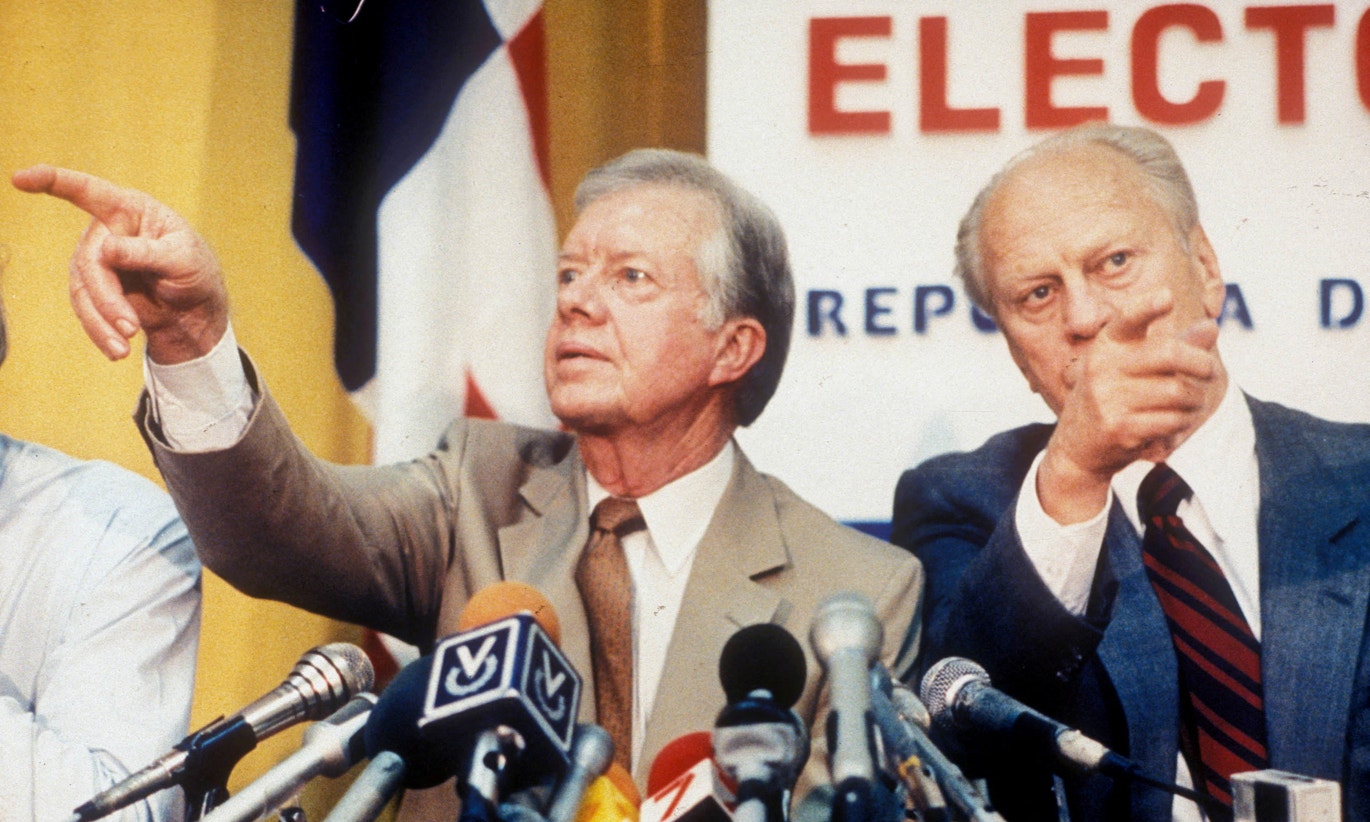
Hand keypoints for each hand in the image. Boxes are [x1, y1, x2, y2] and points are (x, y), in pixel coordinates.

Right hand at [12, 165, 228, 363]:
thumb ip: (147, 252)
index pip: (88, 190)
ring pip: (82, 291)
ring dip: (101, 321)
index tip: (21, 178)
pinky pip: (86, 310)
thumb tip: (107, 249)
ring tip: (124, 348)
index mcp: (130, 209)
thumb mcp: (183, 258)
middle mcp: (106, 231)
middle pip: (89, 261)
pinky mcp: (94, 289)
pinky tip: (117, 351)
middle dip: (106, 298)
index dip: (53, 181)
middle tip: (130, 328)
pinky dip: (100, 331)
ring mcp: (97, 261)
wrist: (196, 309)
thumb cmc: (195, 270)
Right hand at [1038, 289, 1221, 522]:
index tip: (1167, 297)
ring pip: (1177, 392)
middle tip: (1210, 370)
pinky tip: (1176, 423)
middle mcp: (1102, 367)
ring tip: (1192, 402)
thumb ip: (1175, 344)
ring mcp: (1107, 398)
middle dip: (1201, 363)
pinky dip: (1183, 422)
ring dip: (1195, 399)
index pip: (1127, 319)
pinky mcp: (1118, 427)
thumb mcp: (1135, 365)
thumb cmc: (1114, 396)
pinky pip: (1171, 421)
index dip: (1147, 307)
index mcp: (1107, 344)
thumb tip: (1212, 326)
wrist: (1077, 444)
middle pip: (1169, 354)